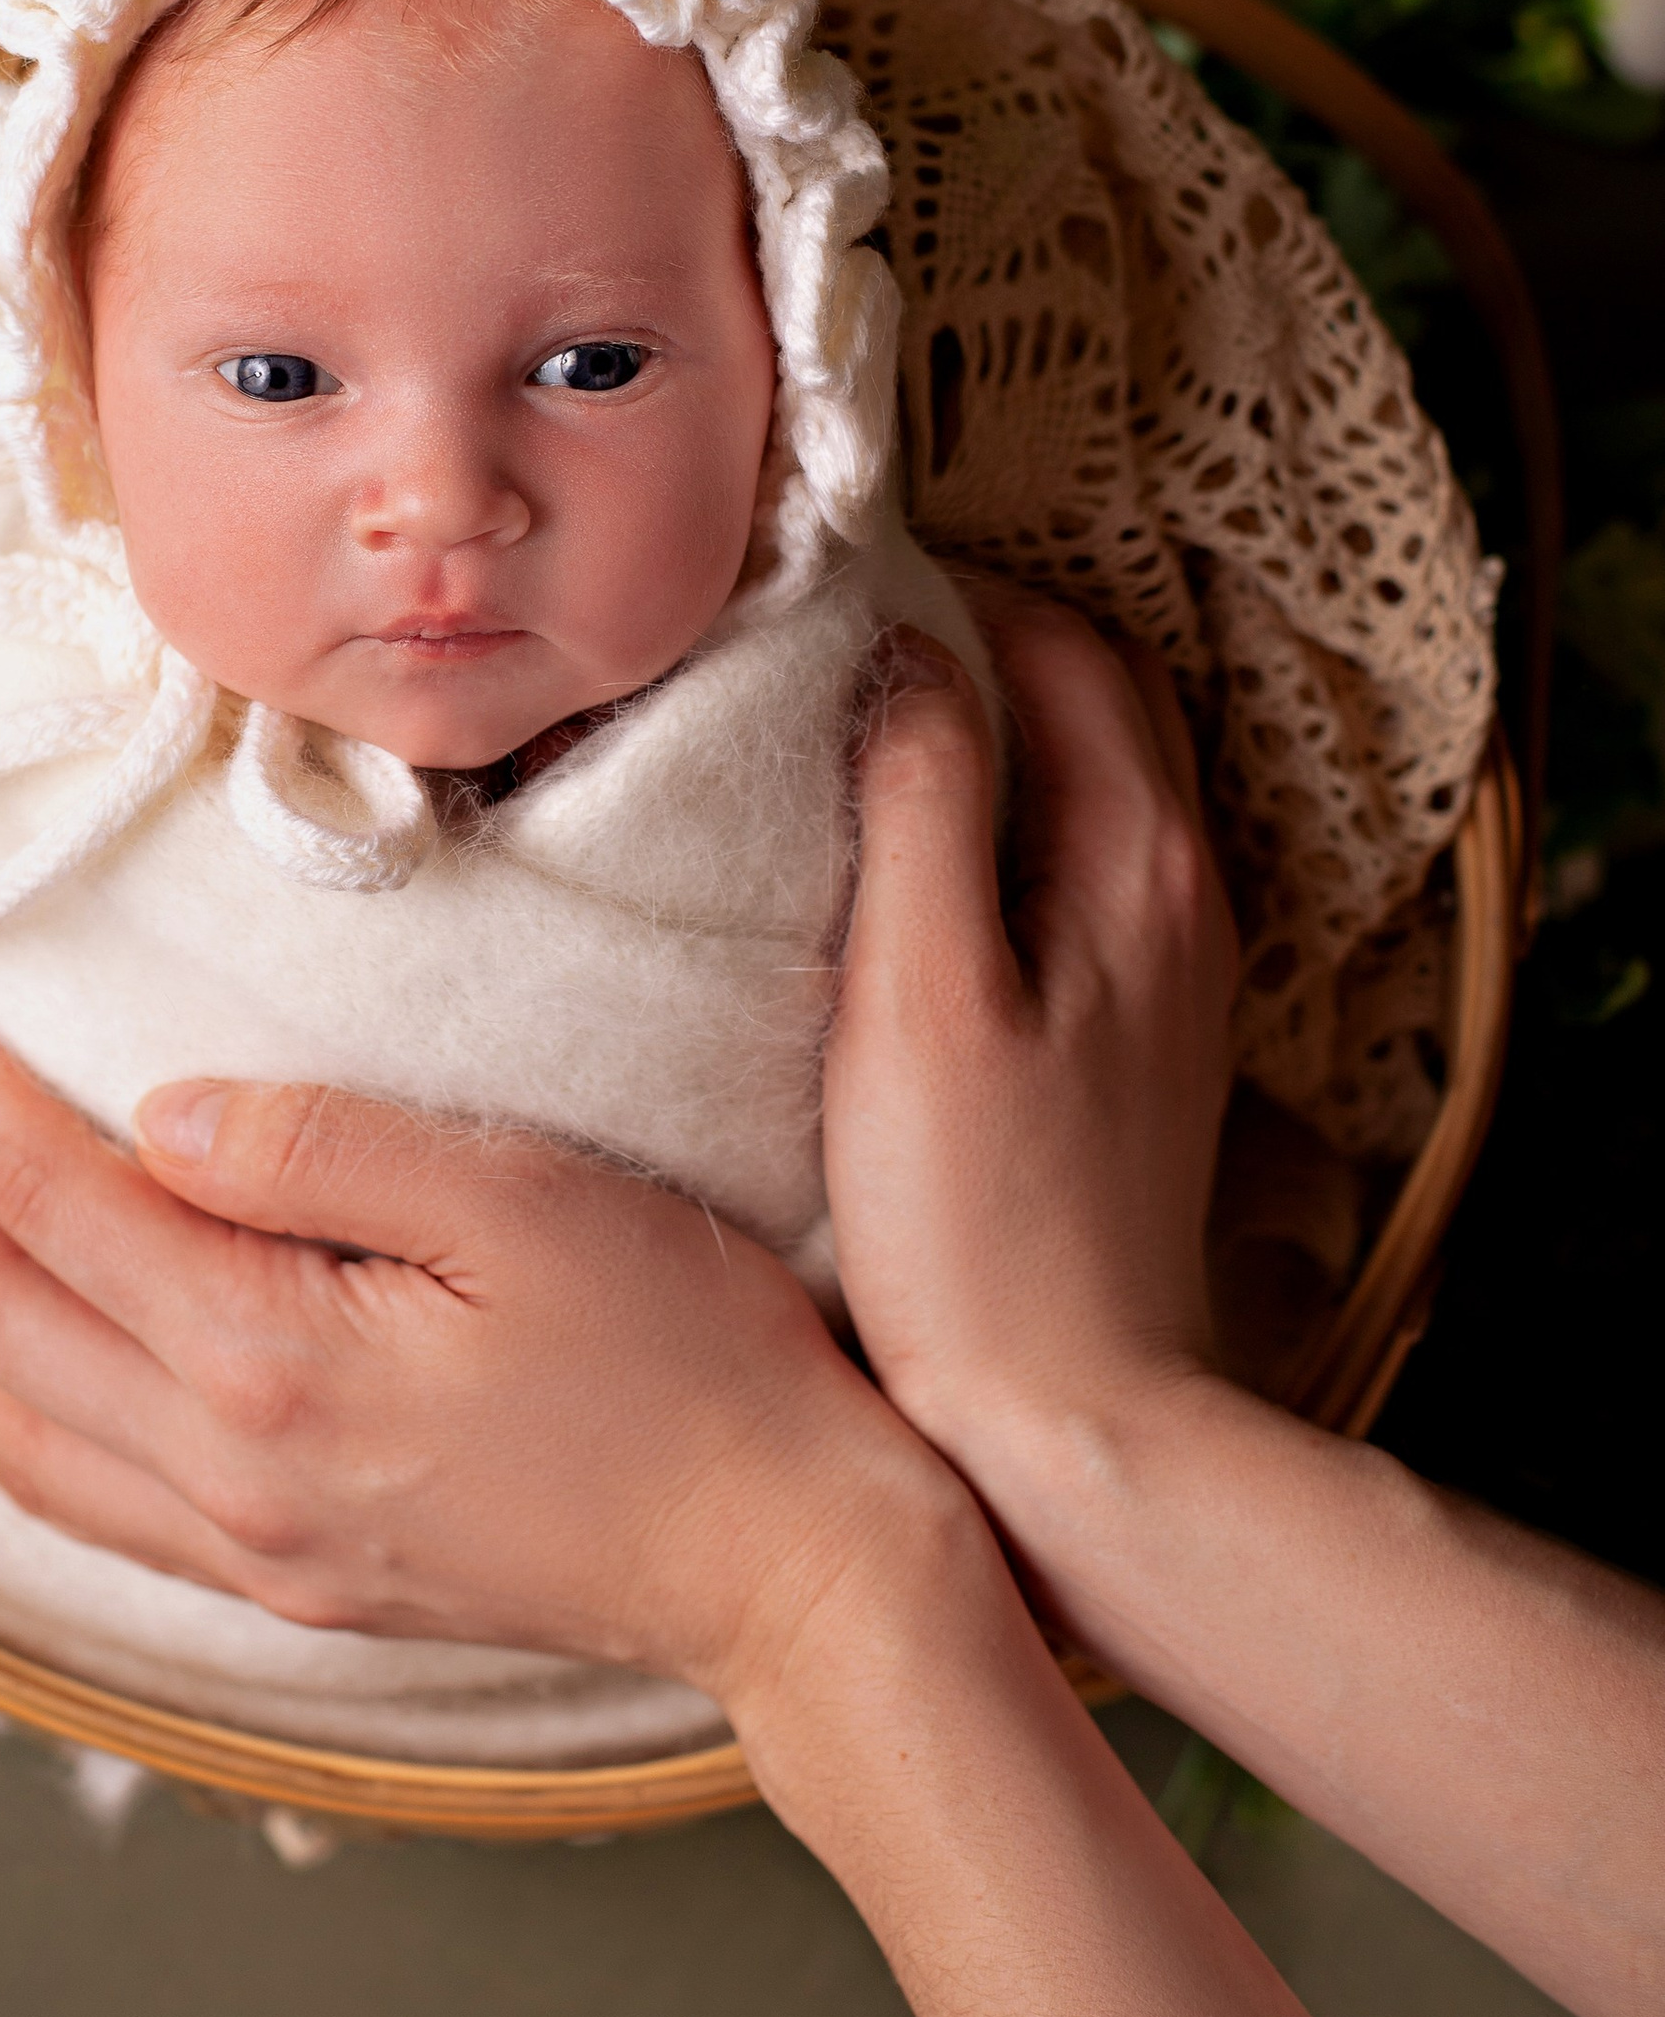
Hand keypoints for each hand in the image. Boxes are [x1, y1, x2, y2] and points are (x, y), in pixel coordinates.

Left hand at [0, 971, 975, 1715]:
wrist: (785, 1560)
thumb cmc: (685, 1359)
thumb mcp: (524, 1201)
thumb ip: (324, 1150)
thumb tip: (157, 1117)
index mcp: (272, 1361)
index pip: (58, 1200)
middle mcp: (230, 1473)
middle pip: (0, 1316)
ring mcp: (253, 1546)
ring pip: (16, 1431)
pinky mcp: (293, 1584)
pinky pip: (86, 1509)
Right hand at [824, 591, 1239, 1488]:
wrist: (1081, 1418)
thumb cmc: (979, 1220)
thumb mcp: (919, 992)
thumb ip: (922, 802)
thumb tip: (906, 654)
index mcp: (1140, 860)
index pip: (1066, 645)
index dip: (953, 598)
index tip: (831, 603)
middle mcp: (1185, 892)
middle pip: (1100, 699)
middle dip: (983, 644)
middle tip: (840, 653)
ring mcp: (1174, 966)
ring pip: (1096, 781)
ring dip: (996, 735)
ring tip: (859, 745)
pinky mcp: (1142, 1034)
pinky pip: (1084, 867)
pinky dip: (1008, 825)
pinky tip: (915, 875)